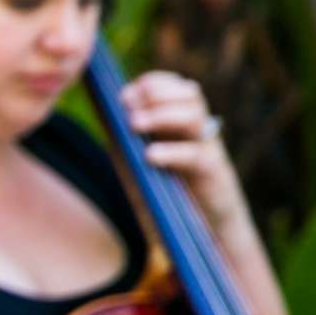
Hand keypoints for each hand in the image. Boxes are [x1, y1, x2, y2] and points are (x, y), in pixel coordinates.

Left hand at [122, 71, 249, 235]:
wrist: (201, 230)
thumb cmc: (167, 194)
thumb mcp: (138, 164)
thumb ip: (124, 141)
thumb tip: (102, 114)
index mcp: (181, 123)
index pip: (175, 88)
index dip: (152, 84)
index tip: (124, 94)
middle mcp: (198, 130)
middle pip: (190, 94)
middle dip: (157, 93)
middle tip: (127, 105)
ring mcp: (208, 149)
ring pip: (195, 116)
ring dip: (162, 114)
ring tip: (134, 124)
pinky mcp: (213, 173)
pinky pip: (196, 155)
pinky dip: (171, 152)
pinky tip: (150, 155)